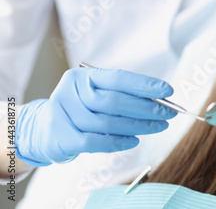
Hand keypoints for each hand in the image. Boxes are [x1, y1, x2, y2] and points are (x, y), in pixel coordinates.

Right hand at [15, 67, 176, 165]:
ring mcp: (64, 115)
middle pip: (115, 101)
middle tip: (169, 113)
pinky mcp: (61, 137)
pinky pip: (96, 142)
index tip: (168, 91)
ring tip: (158, 127)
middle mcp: (71, 92)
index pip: (118, 78)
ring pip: (108, 123)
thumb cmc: (80, 108)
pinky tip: (134, 141)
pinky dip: (118, 142)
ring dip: (139, 126)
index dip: (145, 85)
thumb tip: (160, 100)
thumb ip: (123, 95)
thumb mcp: (96, 94)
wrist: (43, 129)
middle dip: (147, 108)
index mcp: (83, 76)